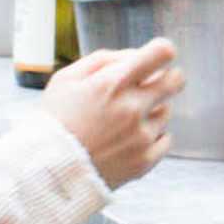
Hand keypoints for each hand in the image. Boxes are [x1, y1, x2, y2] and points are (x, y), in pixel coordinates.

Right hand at [45, 39, 183, 187]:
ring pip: (167, 111)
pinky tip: (128, 140)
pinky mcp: (145, 160)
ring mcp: (140, 136)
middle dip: (168, 77)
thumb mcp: (66, 79)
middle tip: (152, 84)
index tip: (156, 57)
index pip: (161, 53)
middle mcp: (131, 108)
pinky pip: (165, 139)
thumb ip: (103, 60)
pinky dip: (152, 137)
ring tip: (123, 121)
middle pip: (176, 81)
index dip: (161, 51)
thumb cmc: (55, 121)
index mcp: (111, 84)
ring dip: (152, 110)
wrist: (48, 172)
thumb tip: (135, 56)